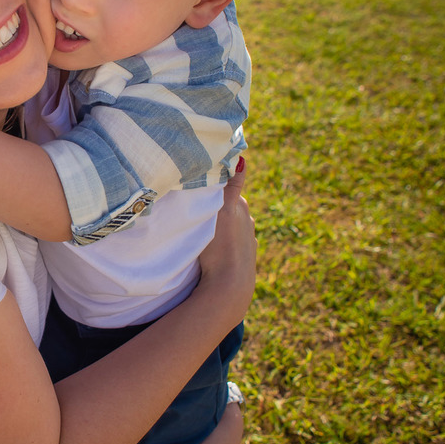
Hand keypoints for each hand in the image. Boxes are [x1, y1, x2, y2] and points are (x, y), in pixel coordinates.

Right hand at [194, 159, 256, 327]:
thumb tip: (243, 159)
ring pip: (230, 226)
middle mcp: (248, 222)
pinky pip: (232, 244)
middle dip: (216, 206)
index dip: (213, 187)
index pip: (227, 189)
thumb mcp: (223, 210)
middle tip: (195, 207)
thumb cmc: (222, 246)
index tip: (198, 187)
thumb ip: (232, 185)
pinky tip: (214, 248)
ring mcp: (248, 240)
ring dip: (220, 225)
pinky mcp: (245, 257)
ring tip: (202, 229)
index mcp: (242, 208)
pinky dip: (225, 243)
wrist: (229, 285)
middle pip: (228, 207)